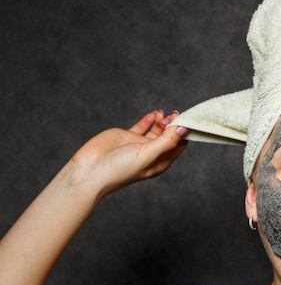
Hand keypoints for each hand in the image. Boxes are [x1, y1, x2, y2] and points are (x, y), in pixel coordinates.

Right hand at [67, 110, 187, 197]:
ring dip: (162, 120)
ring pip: (157, 129)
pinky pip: (142, 126)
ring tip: (160, 114)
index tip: (186, 119)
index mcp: (161, 162)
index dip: (183, 132)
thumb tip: (185, 129)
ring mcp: (139, 144)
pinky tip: (153, 114)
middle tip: (171, 115)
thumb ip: (167, 141)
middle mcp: (152, 153)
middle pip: (169, 135)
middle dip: (173, 124)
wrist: (90, 170)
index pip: (179, 145)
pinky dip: (148, 119)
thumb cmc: (119, 169)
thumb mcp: (148, 155)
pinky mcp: (126, 137)